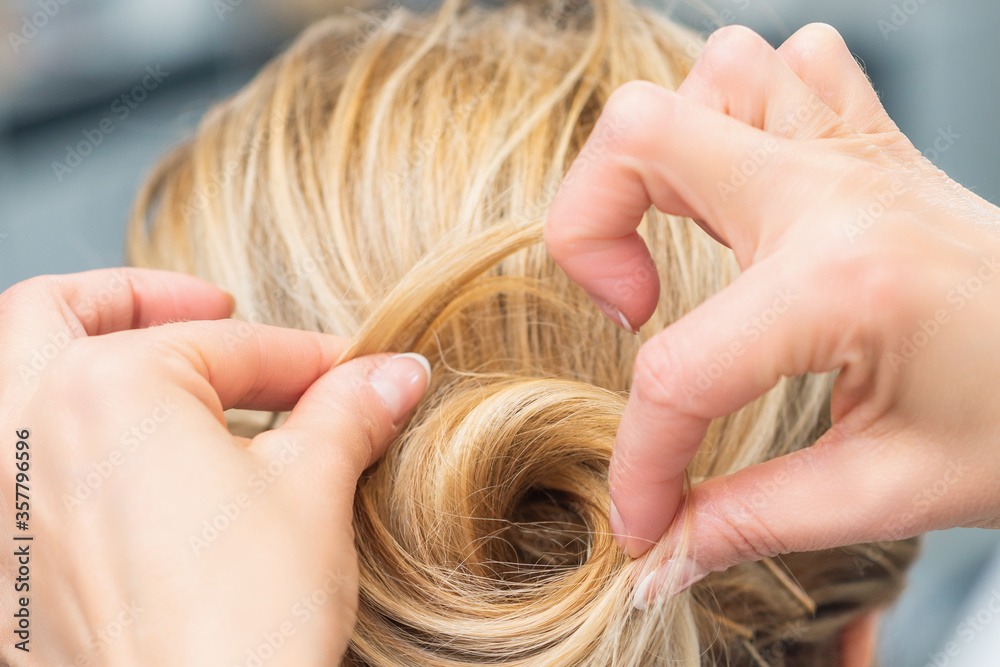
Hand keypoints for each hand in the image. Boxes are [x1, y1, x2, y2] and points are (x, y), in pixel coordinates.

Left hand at [0, 268, 428, 665]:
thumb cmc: (242, 621)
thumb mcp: (313, 492)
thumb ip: (347, 413)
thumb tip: (394, 375)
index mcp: (105, 387)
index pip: (227, 348)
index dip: (304, 358)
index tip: (350, 375)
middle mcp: (24, 432)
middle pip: (54, 314)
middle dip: (132, 298)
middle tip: (201, 309)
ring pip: (11, 389)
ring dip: (80, 363)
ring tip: (161, 385)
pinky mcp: (2, 572)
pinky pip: (12, 476)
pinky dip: (63, 448)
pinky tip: (133, 479)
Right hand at [545, 23, 999, 586]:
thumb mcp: (891, 491)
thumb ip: (754, 519)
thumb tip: (662, 556)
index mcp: (841, 280)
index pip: (677, 370)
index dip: (639, 463)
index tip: (642, 520)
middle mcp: (834, 192)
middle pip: (640, 135)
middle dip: (586, 228)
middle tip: (632, 311)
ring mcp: (855, 152)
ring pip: (715, 72)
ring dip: (670, 150)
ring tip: (687, 232)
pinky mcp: (873, 142)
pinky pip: (789, 66)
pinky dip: (744, 111)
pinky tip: (751, 187)